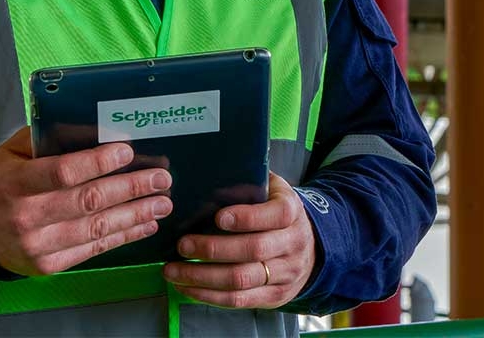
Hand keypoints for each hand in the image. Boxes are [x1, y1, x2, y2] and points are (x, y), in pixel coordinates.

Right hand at [0, 126, 172, 275]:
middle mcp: (27, 216)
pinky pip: (93, 250)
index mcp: (15, 183)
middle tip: (160, 177)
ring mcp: (38, 246)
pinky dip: (122, 236)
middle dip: (130, 188)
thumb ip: (47, 140)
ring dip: (134, 214)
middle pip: (88, 201)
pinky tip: (142, 225)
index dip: (97, 162)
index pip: (62, 172)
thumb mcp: (12, 152)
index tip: (127, 151)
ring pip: (96, 229)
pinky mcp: (49, 266)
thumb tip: (92, 129)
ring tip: (161, 202)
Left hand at [162, 173, 315, 308]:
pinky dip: (210, 295)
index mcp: (289, 211)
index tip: (218, 217)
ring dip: (203, 277)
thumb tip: (206, 182)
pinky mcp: (275, 297)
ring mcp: (285, 274)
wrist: (310, 243)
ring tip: (173, 270)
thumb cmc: (273, 207)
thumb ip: (245, 183)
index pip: (273, 215)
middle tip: (182, 245)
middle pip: (252, 251)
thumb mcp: (268, 187)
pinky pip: (240, 300)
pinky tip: (187, 287)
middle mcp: (291, 244)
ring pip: (242, 280)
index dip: (247, 217)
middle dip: (213, 249)